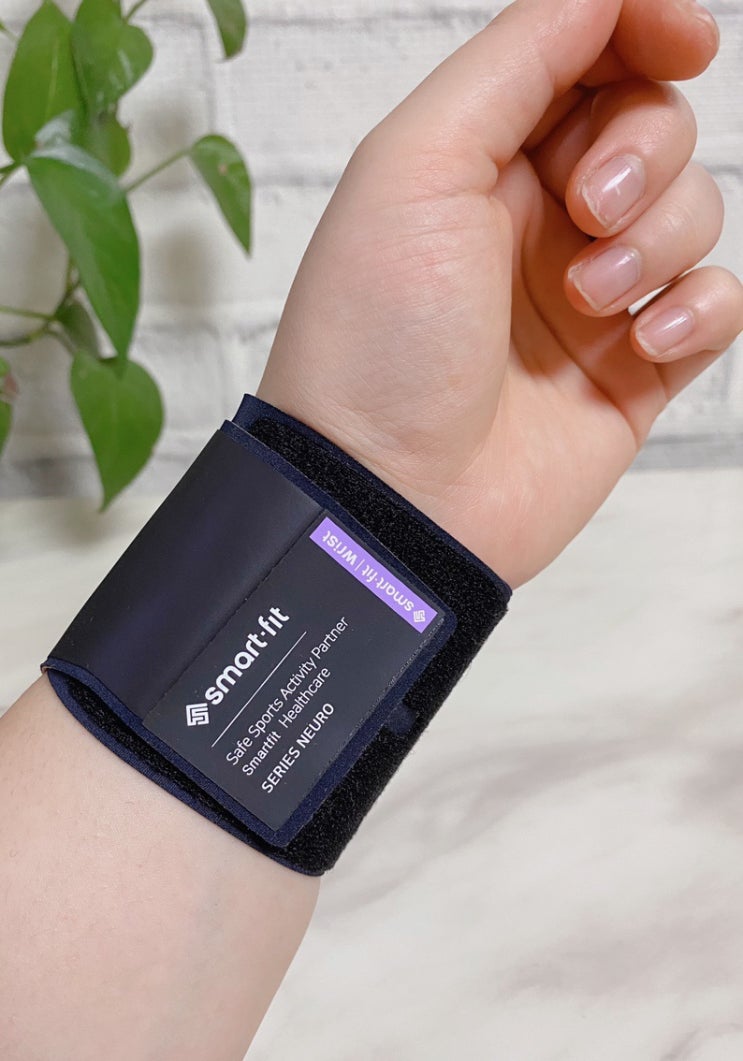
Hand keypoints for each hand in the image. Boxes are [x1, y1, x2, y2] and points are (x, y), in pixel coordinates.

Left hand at [258, 0, 742, 586]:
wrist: (390, 496)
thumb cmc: (380, 338)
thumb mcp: (416, 166)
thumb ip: (517, 62)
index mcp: (478, 163)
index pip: (585, 59)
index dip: (644, 31)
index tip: (685, 39)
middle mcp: (536, 223)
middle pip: (651, 127)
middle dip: (640, 152)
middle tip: (586, 210)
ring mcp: (589, 299)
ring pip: (693, 212)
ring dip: (657, 238)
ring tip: (586, 301)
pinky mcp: (632, 373)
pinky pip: (714, 306)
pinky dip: (698, 309)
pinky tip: (642, 342)